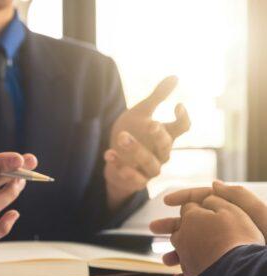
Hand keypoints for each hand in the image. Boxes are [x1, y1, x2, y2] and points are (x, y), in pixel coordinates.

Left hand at [104, 76, 190, 210]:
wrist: (115, 159)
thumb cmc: (133, 133)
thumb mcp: (142, 113)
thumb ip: (157, 97)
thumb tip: (175, 76)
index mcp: (165, 135)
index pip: (183, 128)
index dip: (184, 118)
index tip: (177, 105)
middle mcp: (162, 153)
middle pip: (167, 145)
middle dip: (158, 135)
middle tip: (149, 123)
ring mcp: (151, 168)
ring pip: (150, 162)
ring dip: (135, 150)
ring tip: (121, 137)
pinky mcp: (137, 181)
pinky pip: (133, 177)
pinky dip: (121, 167)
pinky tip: (109, 154)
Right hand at [150, 189, 264, 275]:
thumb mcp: (260, 217)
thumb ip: (237, 198)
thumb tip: (215, 185)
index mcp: (237, 216)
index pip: (207, 199)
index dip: (186, 197)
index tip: (166, 202)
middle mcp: (230, 234)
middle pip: (196, 224)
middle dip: (173, 227)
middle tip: (153, 230)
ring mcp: (227, 255)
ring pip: (195, 249)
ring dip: (178, 252)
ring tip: (166, 261)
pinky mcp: (225, 275)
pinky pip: (202, 271)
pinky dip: (189, 273)